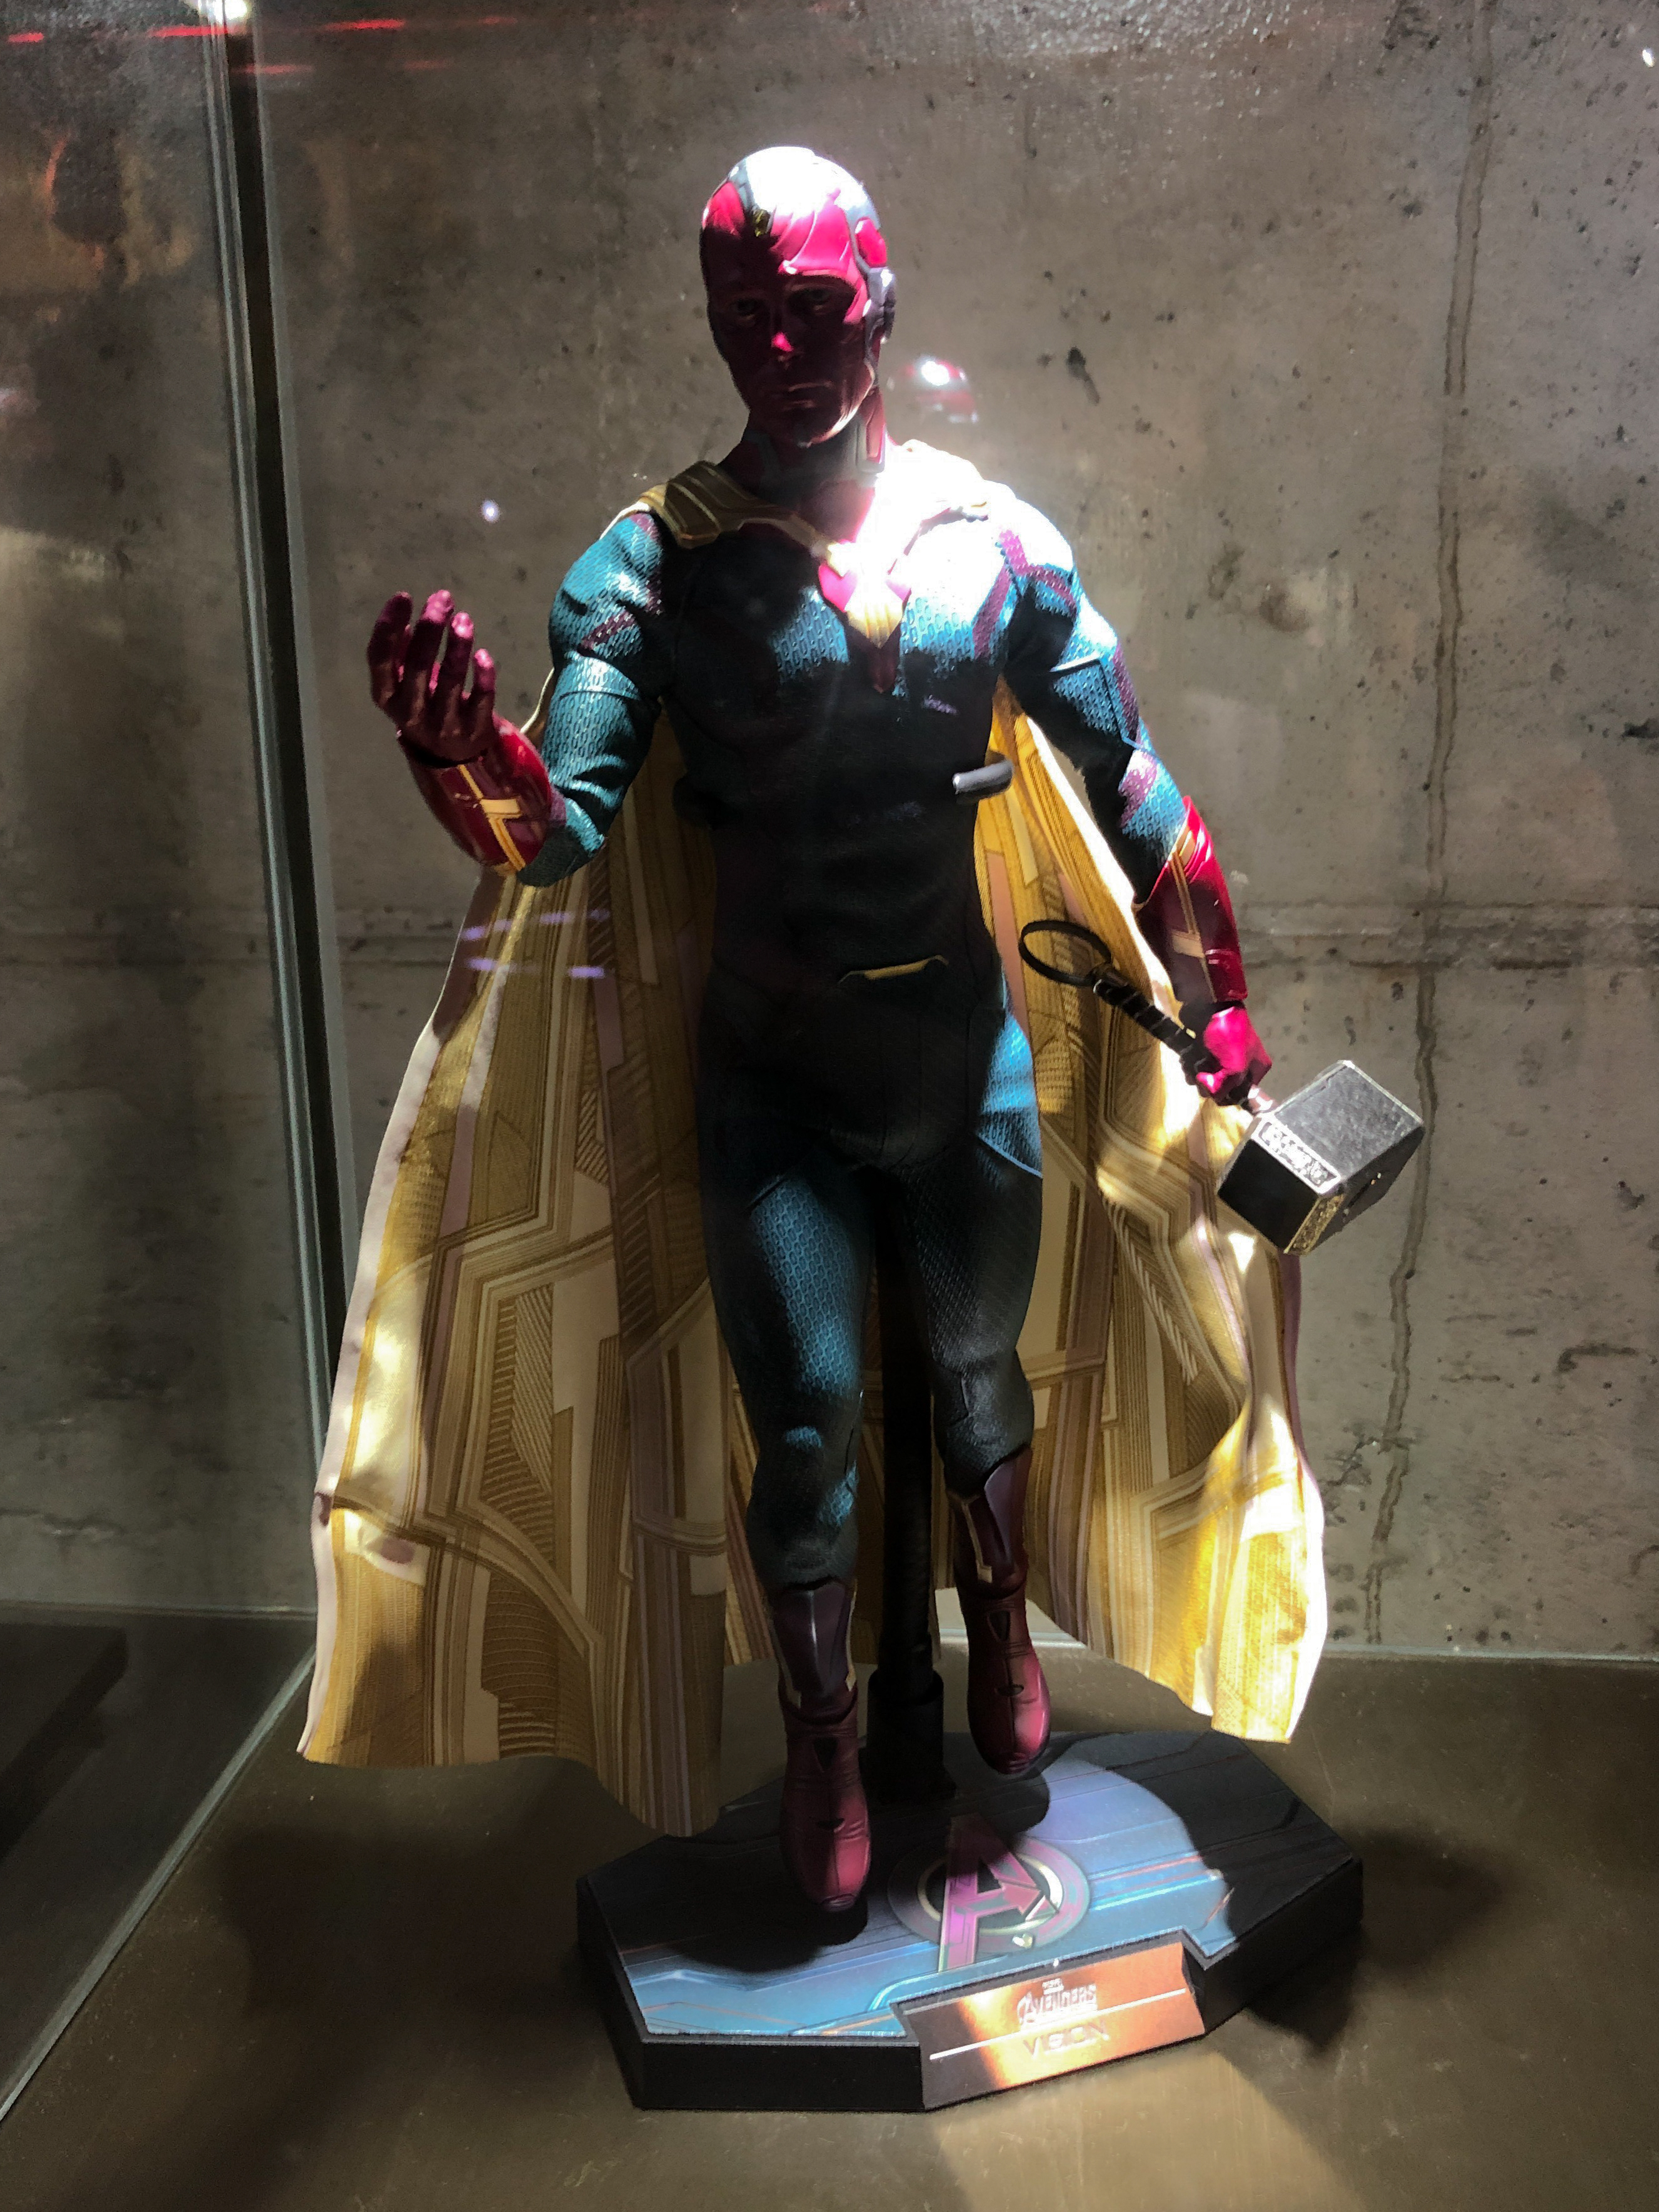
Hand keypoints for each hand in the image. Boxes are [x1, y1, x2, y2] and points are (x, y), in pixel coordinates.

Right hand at [367, 588, 509, 763]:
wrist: (451, 759)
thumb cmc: (424, 709)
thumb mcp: (404, 685)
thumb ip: (401, 655)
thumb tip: (405, 619)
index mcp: (387, 697)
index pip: (380, 659)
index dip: (389, 627)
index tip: (403, 597)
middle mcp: (410, 713)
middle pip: (418, 665)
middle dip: (430, 628)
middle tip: (442, 599)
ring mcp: (443, 725)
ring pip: (451, 680)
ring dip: (457, 645)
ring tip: (464, 618)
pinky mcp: (474, 731)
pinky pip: (481, 699)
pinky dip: (483, 675)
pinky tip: (482, 654)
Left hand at [1191, 1003, 1270, 1106]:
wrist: (1210, 1005)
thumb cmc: (1228, 1036)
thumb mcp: (1234, 1068)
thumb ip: (1225, 1087)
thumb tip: (1210, 1091)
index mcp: (1257, 1067)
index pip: (1243, 1094)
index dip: (1227, 1095)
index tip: (1215, 1091)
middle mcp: (1243, 1063)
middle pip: (1222, 1087)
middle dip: (1207, 1083)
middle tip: (1200, 1076)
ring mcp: (1224, 1056)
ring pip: (1207, 1077)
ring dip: (1195, 1074)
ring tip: (1190, 1065)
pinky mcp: (1207, 1049)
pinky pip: (1197, 1065)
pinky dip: (1190, 1064)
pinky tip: (1185, 1059)